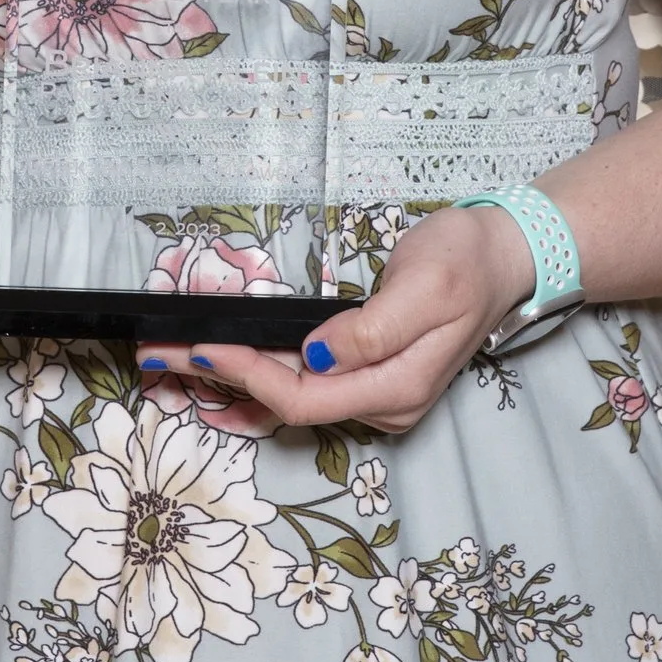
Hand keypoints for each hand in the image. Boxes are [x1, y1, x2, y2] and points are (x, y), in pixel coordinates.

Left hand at [139, 203, 539, 438]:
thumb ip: (373, 328)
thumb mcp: (425, 284)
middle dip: (220, 379)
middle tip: (157, 354)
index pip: (304, 396)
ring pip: (289, 399)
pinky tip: (220, 370)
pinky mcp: (367, 379)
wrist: (504, 257)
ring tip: (173, 359)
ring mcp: (375, 396)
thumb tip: (316, 356)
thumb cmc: (466, 261)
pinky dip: (257, 375)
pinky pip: (302, 387)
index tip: (204, 345)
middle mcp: (383, 404)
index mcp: (397, 387)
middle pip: (286, 404)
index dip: (249, 374)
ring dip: (231, 380)